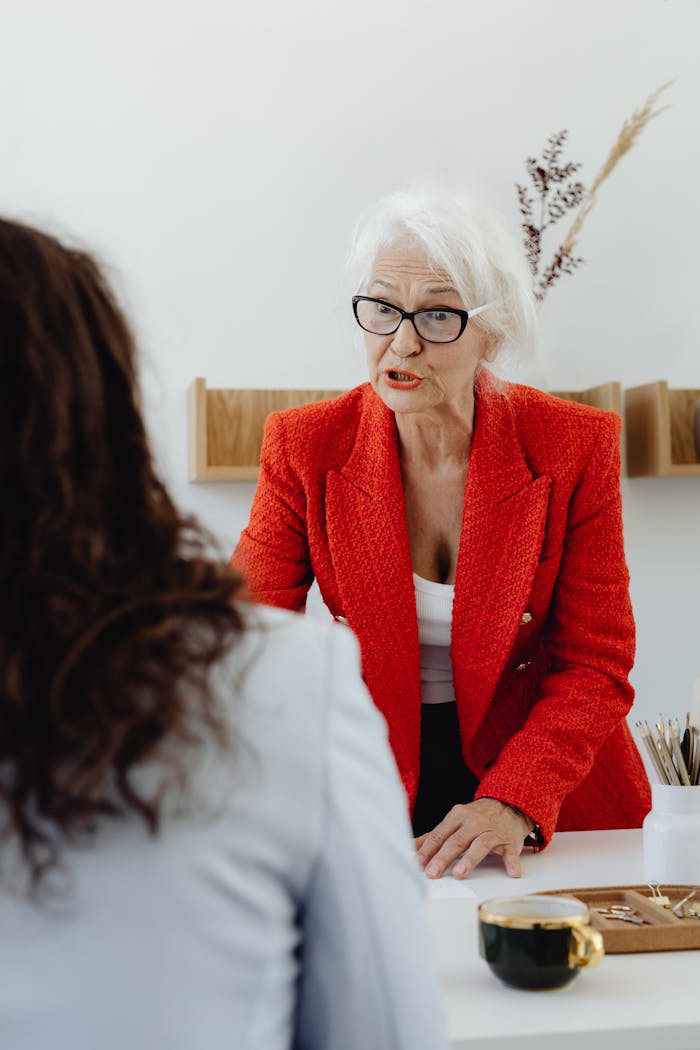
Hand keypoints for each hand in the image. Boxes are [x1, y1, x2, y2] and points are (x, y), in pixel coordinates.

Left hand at [415, 797, 534, 879]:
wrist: (509, 804)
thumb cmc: (477, 817)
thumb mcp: (454, 821)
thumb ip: (434, 836)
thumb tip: (411, 847)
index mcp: (458, 816)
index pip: (440, 834)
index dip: (427, 849)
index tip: (417, 863)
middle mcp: (474, 822)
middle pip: (457, 840)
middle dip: (443, 857)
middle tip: (432, 873)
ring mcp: (492, 832)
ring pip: (481, 845)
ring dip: (470, 859)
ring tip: (460, 873)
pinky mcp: (509, 841)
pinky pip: (511, 852)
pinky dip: (512, 863)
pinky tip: (512, 872)